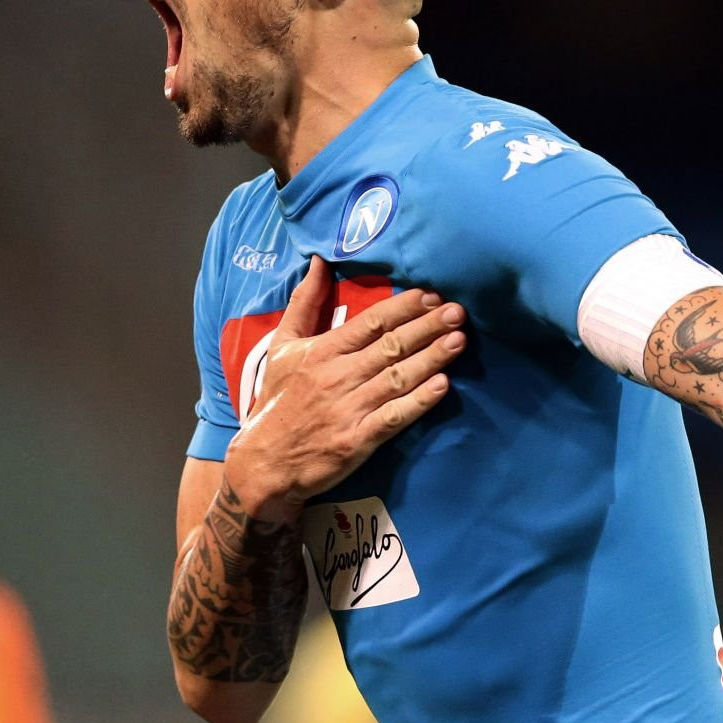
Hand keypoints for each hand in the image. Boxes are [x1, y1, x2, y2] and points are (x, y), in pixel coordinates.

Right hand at [224, 256, 466, 522]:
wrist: (263, 463)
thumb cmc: (277, 400)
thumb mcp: (282, 346)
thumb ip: (303, 302)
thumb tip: (319, 260)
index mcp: (322, 351)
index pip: (370, 322)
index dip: (403, 307)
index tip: (431, 294)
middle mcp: (337, 376)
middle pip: (390, 346)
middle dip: (427, 327)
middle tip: (458, 311)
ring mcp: (349, 409)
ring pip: (397, 377)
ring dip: (431, 358)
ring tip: (459, 340)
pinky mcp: (357, 441)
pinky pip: (394, 417)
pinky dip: (418, 401)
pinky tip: (442, 386)